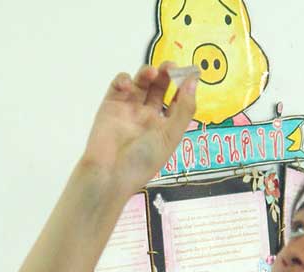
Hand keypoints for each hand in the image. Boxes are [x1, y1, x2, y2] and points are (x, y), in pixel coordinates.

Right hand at [80, 63, 197, 197]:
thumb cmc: (143, 160)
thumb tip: (194, 80)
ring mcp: (129, 109)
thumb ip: (184, 108)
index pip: (178, 100)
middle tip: (171, 66)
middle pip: (160, 87)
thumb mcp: (170, 136)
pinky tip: (128, 85)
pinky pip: (119, 86)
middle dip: (167, 74)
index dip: (185, 86)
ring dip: (147, 73)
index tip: (192, 71)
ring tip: (152, 73)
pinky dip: (123, 79)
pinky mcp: (110, 105)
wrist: (109, 174)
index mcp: (165, 126)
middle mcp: (148, 117)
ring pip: (140, 83)